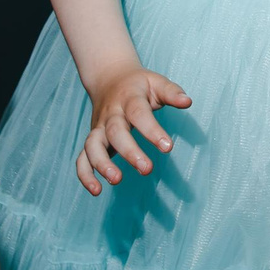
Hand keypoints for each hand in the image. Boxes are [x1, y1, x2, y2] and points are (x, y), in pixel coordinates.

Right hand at [77, 66, 191, 196]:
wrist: (109, 78)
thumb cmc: (138, 85)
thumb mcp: (156, 82)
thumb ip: (172, 92)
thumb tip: (187, 101)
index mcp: (129, 98)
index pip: (139, 113)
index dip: (152, 130)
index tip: (168, 147)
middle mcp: (111, 114)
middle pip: (115, 132)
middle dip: (129, 152)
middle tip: (147, 169)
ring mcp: (98, 128)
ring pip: (92, 145)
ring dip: (101, 164)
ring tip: (116, 180)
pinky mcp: (92, 140)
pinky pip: (82, 158)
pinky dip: (84, 174)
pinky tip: (96, 191)